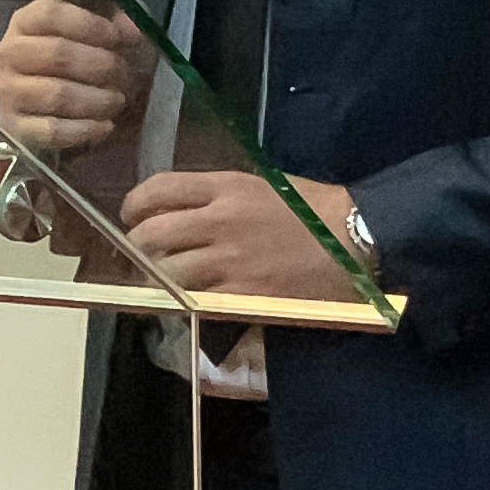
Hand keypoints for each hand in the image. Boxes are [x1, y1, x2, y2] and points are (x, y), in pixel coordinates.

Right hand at [0, 0, 151, 156]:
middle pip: (57, 54)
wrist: (32, 102)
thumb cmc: (65, 62)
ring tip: (117, 100)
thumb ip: (112, 28)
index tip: (116, 38)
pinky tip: (105, 126)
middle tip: (123, 74)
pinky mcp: (14, 128)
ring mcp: (7, 92)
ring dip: (96, 99)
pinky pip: (52, 130)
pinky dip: (84, 129)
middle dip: (100, 65)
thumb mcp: (85, 35)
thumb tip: (134, 28)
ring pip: (57, 94)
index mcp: (23, 22)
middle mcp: (9, 54)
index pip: (50, 16)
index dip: (88, 25)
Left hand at [121, 168, 362, 300]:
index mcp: (228, 186)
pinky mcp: (241, 294)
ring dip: (157, 279)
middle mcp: (221, 219)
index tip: (132, 216)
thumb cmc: (316, 212)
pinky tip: (186, 303)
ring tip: (163, 282)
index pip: (160, 188)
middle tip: (143, 255)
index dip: (135, 205)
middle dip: (137, 246)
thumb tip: (182, 212)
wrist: (356, 241)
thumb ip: (220, 197)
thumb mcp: (264, 187)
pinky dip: (182, 303)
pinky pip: (193, 300)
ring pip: (166, 271)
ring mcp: (229, 259)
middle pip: (151, 233)